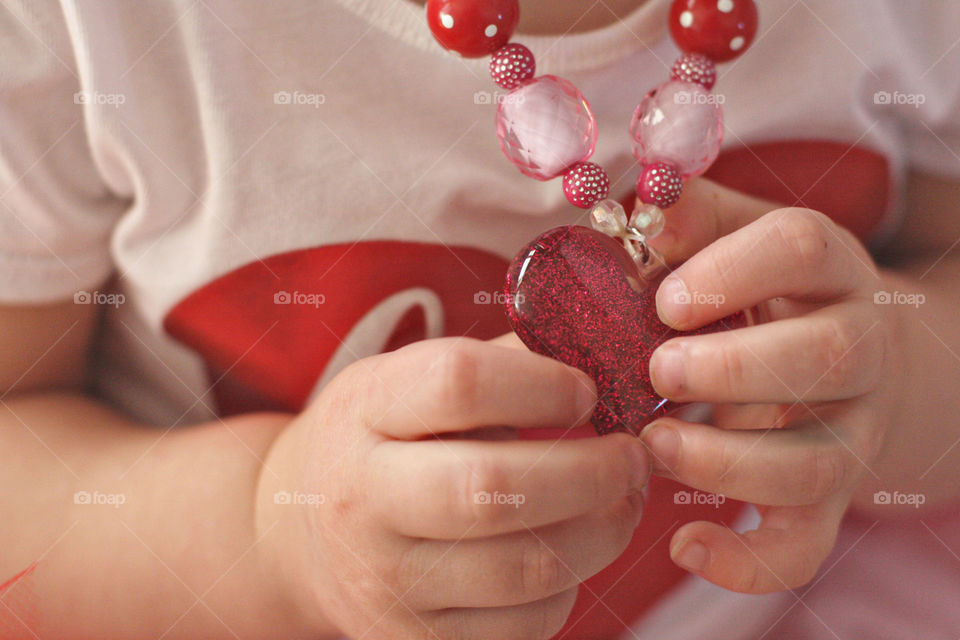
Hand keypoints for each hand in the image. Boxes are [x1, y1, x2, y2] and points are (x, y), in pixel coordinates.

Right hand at [257, 336, 650, 639]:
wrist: (300, 531)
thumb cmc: (378, 440)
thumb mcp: (407, 381)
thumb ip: (501, 363)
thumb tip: (604, 352)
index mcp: (364, 411)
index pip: (457, 383)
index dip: (542, 384)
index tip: (586, 393)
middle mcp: (362, 498)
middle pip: (491, 488)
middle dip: (590, 472)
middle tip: (633, 455)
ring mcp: (385, 580)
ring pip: (521, 569)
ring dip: (601, 533)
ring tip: (625, 501)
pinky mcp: (414, 639)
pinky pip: (521, 626)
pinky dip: (568, 587)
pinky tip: (574, 550)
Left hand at [639, 178, 900, 592]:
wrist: (845, 362)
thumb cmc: (763, 294)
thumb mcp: (738, 238)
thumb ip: (691, 217)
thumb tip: (641, 208)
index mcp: (827, 269)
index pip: (802, 247)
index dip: (732, 271)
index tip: (666, 298)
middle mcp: (857, 348)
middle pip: (825, 358)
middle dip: (732, 369)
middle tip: (658, 369)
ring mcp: (849, 429)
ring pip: (814, 461)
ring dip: (724, 461)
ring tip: (651, 443)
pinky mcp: (827, 497)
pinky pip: (804, 545)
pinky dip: (746, 561)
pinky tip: (684, 544)